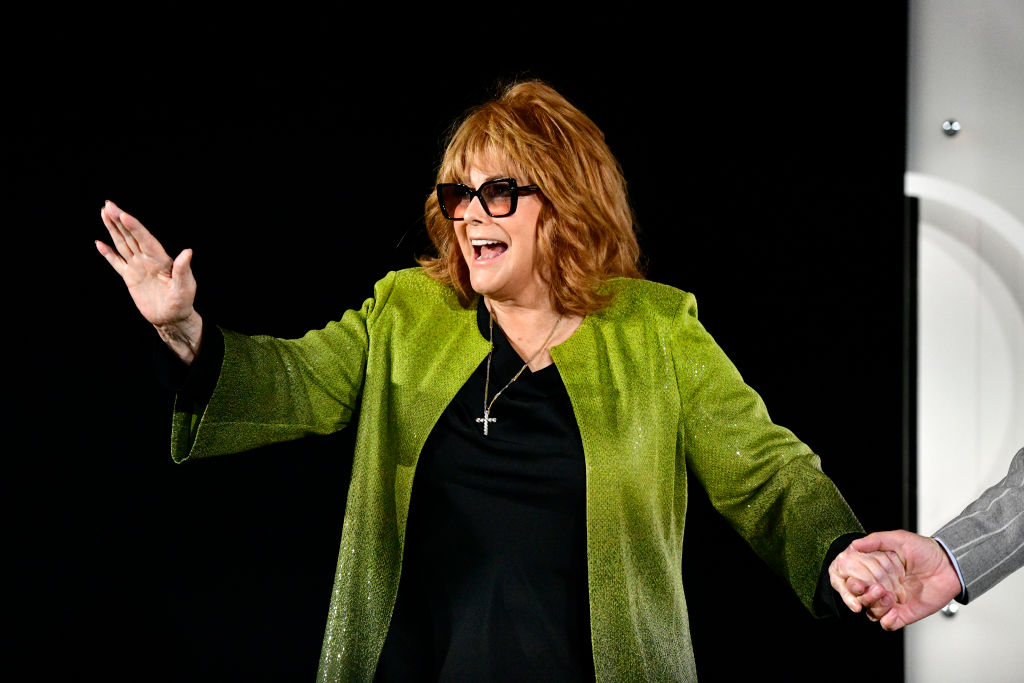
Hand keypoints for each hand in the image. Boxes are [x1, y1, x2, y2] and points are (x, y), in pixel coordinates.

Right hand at [96, 200, 202, 362]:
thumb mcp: (185, 287)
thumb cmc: (182, 303)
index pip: (145, 239)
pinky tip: (98, 243)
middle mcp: (148, 259)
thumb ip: (183, 270)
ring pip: (123, 244)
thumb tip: (188, 251)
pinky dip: (107, 253)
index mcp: (161, 259)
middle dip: (120, 220)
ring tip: (104, 213)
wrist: (172, 318)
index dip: (135, 227)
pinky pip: (116, 262)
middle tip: (108, 204)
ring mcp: (138, 267)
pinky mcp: (130, 278)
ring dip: (113, 229)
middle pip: (131, 236)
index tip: (124, 215)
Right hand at [831, 530, 962, 630]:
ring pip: (872, 611)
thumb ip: (875, 540)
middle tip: (874, 588)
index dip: (851, 583)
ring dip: (875, 606)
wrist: (950, 565)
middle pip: (861, 598)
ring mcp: (892, 601)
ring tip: (888, 595)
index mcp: (876, 570)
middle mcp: (881, 586)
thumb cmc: (926, 550)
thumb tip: (854, 545)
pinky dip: (886, 621)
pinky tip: (892, 611)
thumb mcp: (899, 539)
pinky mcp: (905, 614)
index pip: (855, 580)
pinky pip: (888, 624)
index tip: (855, 582)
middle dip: (863, 595)